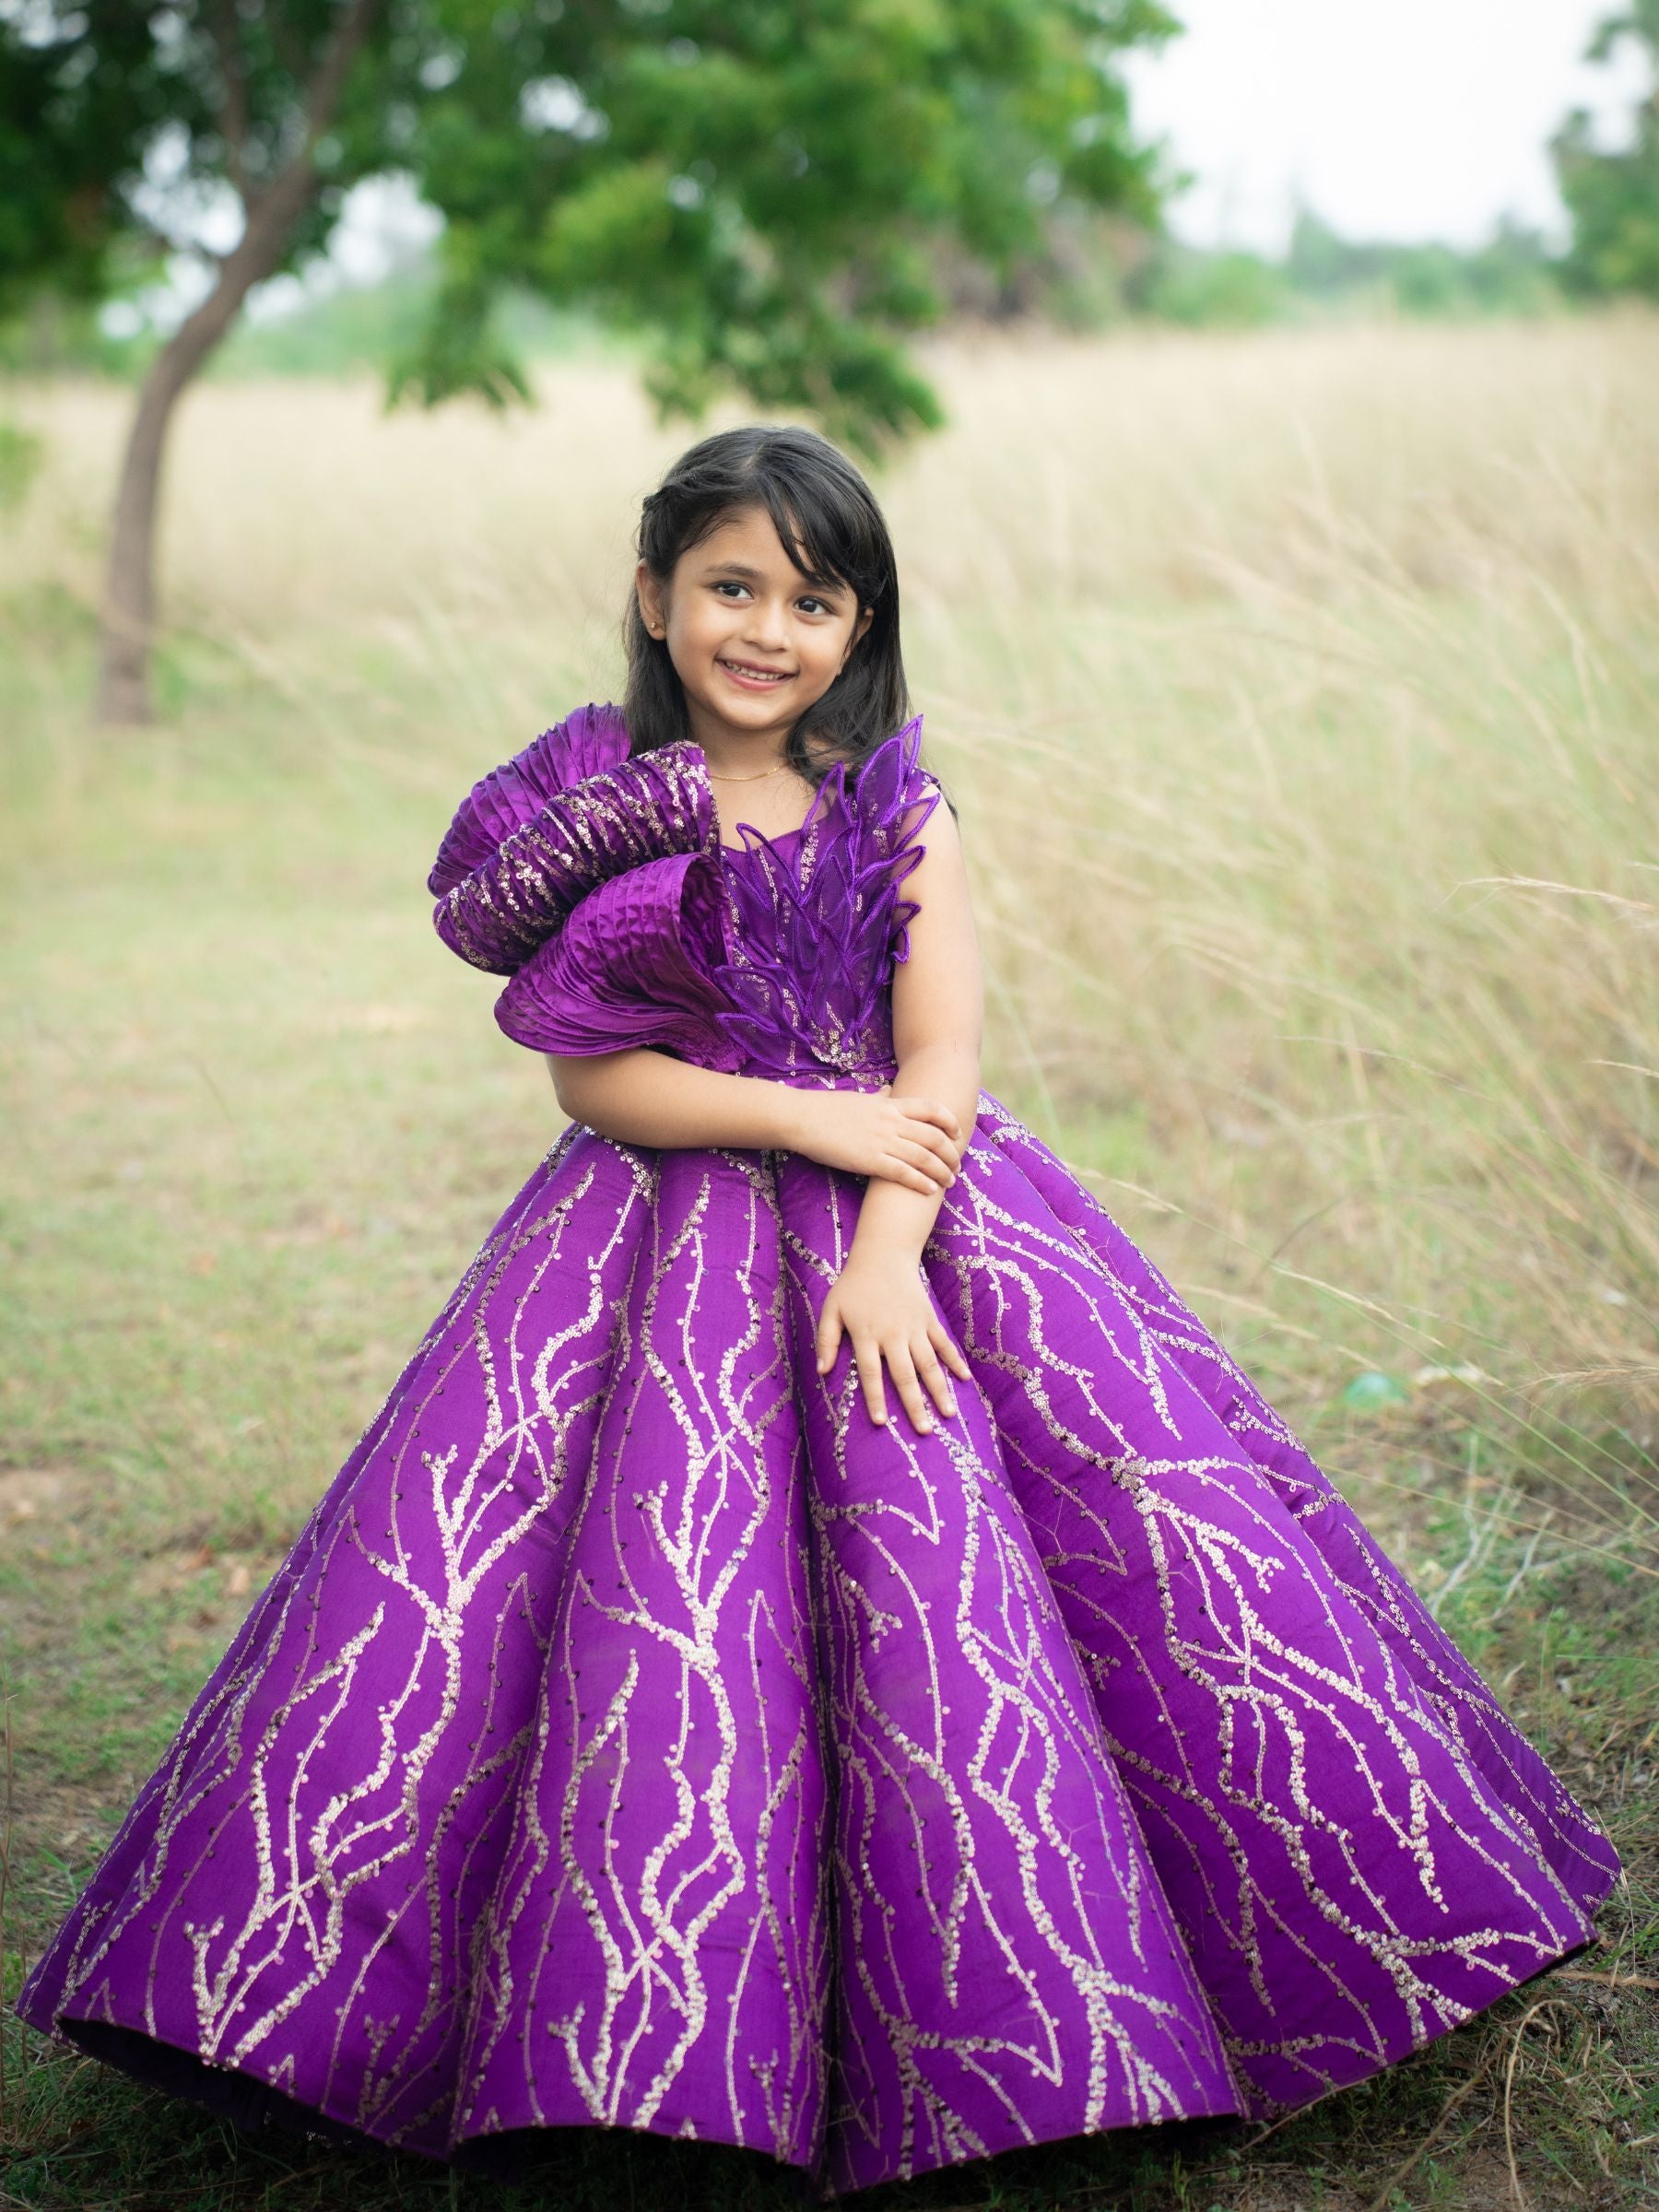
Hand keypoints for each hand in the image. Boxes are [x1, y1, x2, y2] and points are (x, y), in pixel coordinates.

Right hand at [785, 1083, 963, 1195]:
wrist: (803, 1118)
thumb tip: (890, 1090)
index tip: (957, 1133)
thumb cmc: (827, 1108)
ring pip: (924, 1157)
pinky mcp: (870, 1161)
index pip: (931, 1109)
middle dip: (951, 1153)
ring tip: (949, 1181)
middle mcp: (891, 1121)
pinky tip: (930, 1189)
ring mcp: (882, 1141)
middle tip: (957, 1165)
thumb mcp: (860, 1098)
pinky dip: (921, 1182)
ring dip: (941, 1171)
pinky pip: (903, 1173)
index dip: (949, 1121)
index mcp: (890, 1104)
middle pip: (934, 1136)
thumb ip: (880, 1097)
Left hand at [815, 1249, 972, 1434]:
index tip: (882, 1423)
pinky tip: (964, 1379)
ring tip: (949, 1414)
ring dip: (939, 1390)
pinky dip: (955, 1361)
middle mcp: (893, 1335)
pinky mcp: (929, 1320)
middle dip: (915, 1405)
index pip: (871, 1373)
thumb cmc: (853, 1285)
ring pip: (929, 1364)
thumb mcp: (831, 1309)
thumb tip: (821, 1371)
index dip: (875, 1398)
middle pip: (905, 1375)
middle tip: (925, 1431)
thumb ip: (826, 1340)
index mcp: (867, 1334)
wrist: (884, 1256)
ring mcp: (914, 1328)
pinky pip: (944, 1344)